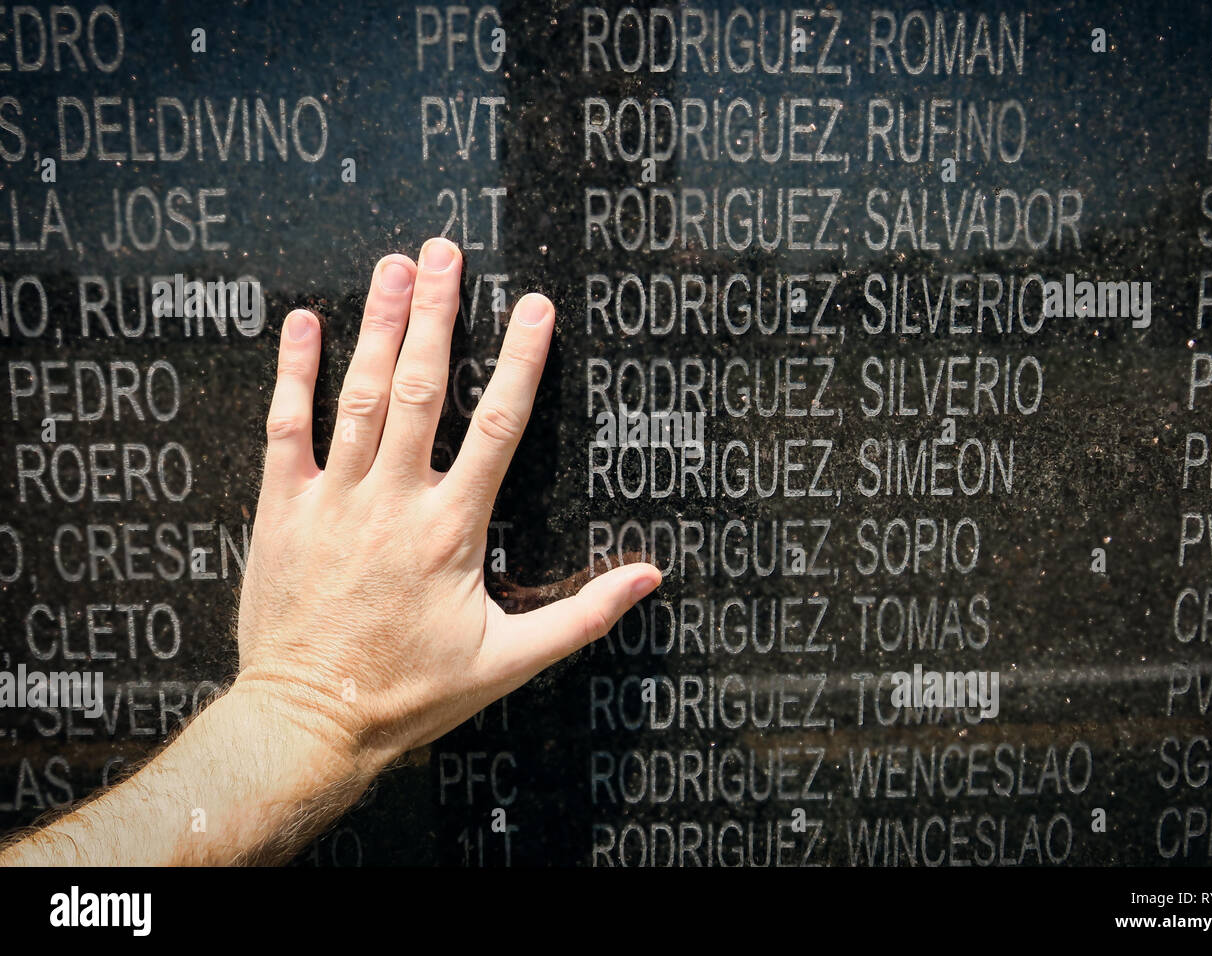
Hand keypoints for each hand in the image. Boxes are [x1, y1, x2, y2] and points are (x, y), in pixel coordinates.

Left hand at [235, 237, 659, 771]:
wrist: (310, 722)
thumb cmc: (412, 694)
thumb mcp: (510, 661)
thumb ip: (583, 615)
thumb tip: (650, 578)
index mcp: (452, 529)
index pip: (498, 427)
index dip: (521, 361)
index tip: (536, 308)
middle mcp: (393, 501)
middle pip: (420, 388)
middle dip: (436, 313)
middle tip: (445, 252)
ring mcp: (334, 501)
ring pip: (359, 396)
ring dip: (378, 326)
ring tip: (394, 267)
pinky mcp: (283, 511)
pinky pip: (285, 429)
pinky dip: (294, 374)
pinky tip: (305, 324)